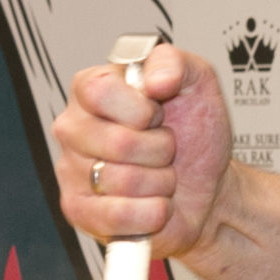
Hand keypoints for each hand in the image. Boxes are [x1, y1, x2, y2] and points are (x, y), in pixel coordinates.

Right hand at [52, 44, 234, 258]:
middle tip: (165, 149)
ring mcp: (72, 171)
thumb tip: (154, 77)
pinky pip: (117, 217)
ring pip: (123, 182)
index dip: (142, 109)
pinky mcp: (78, 211)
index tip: (157, 113)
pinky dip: (152, 213)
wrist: (207, 187)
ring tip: (160, 175)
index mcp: (92, 89)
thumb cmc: (194, 134)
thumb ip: (173, 62)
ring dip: (161, 183)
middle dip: (161, 149)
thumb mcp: (196, 83)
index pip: (100, 93)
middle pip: (118, 143)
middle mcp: (74, 128)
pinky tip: (154, 204)